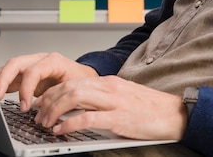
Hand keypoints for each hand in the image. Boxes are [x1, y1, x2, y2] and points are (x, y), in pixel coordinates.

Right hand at [0, 52, 98, 111]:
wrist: (84, 77)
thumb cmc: (81, 81)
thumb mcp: (74, 88)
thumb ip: (58, 97)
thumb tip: (43, 110)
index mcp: (53, 61)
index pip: (33, 70)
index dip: (26, 89)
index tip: (24, 107)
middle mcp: (39, 60)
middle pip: (16, 63)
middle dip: (3, 79)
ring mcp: (31, 65)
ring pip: (9, 68)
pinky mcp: (26, 74)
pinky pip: (10, 76)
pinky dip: (1, 84)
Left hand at [33, 75, 186, 140]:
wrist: (174, 113)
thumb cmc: (150, 109)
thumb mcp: (123, 98)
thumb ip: (104, 100)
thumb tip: (81, 110)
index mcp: (108, 83)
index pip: (72, 81)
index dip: (53, 91)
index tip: (42, 102)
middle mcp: (108, 87)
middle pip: (69, 86)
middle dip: (49, 100)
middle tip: (38, 115)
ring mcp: (113, 102)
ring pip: (74, 97)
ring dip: (54, 110)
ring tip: (45, 123)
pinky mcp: (118, 118)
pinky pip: (88, 118)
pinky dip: (70, 124)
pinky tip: (61, 130)